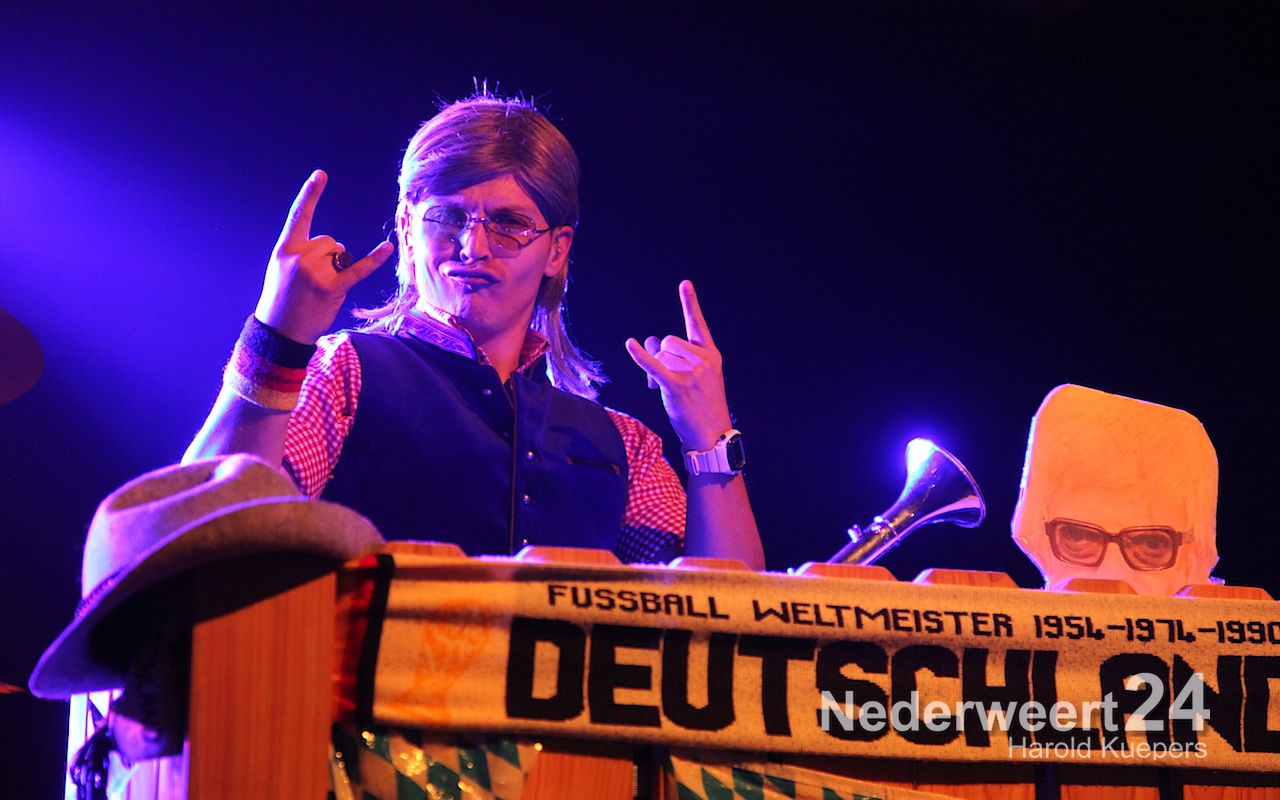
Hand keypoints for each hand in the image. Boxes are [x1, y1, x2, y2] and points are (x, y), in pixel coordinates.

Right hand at [254, 170, 393, 343]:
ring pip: (341, 254)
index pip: (299, 215)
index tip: (321, 174)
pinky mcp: (333, 288)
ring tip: (320, 289)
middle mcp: (300, 257)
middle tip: (314, 281)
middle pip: (330, 240)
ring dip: (338, 268)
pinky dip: (374, 259)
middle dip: (329, 256)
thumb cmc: (282, 298)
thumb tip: (335, 246)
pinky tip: (388, 248)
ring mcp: (316, 273)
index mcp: (285, 249)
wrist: (279, 331)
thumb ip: (302, 251)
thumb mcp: (281, 268)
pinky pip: (358, 269)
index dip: (310, 193)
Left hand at [626, 280, 733, 451]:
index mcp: (711, 354)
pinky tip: (630, 345)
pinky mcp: (676, 387)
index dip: (690, 303)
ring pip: (659, 355)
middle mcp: (702, 360)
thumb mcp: (698, 376)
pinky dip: (640, 356)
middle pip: (667, 341)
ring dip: (655, 369)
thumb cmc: (702, 403)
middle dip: (661, 356)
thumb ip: (675, 356)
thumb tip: (647, 342)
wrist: (711, 433)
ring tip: (664, 388)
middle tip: (666, 377)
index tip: (684, 283)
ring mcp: (691, 373)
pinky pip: (654, 365)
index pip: (697, 324)